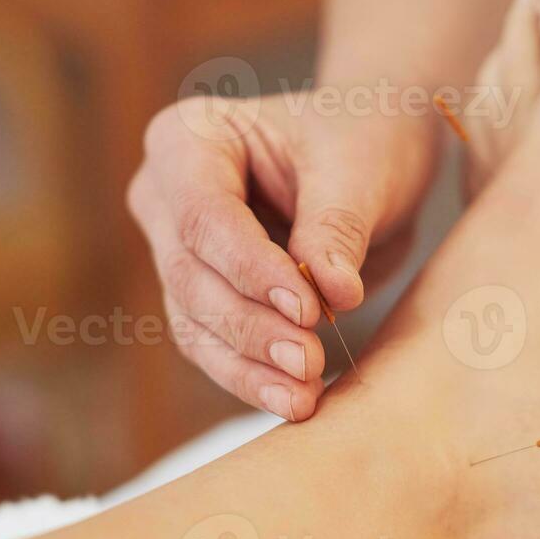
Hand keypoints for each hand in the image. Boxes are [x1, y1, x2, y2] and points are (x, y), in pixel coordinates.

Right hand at [128, 90, 437, 419]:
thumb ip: (337, 226)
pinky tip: (292, 400)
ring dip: (248, 365)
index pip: (204, 216)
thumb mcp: (359, 168)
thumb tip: (330, 293)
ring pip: (195, 322)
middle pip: (190, 275)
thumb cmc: (362, 138)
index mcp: (189, 139)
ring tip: (303, 395)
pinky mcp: (203, 297)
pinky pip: (215, 346)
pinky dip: (252, 376)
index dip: (250, 269)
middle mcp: (165, 196)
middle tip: (308, 361)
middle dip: (250, 326)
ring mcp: (176, 250)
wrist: (374, 155)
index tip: (307, 309)